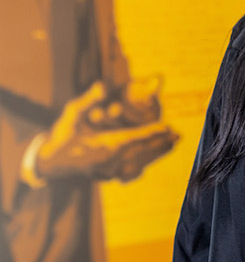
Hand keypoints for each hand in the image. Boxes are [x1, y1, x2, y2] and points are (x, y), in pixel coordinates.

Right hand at [36, 82, 178, 182]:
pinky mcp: (108, 176)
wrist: (50, 163)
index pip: (131, 139)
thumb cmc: (62, 134)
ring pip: (139, 163)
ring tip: (173, 143)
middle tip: (177, 135)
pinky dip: (145, 162)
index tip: (168, 128)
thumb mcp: (71, 114)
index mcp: (100, 146)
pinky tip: (156, 155)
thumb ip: (88, 100)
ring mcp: (108, 172)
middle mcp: (107, 162)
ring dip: (156, 153)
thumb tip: (102, 85)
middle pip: (140, 153)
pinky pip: (132, 171)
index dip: (151, 133)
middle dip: (160, 143)